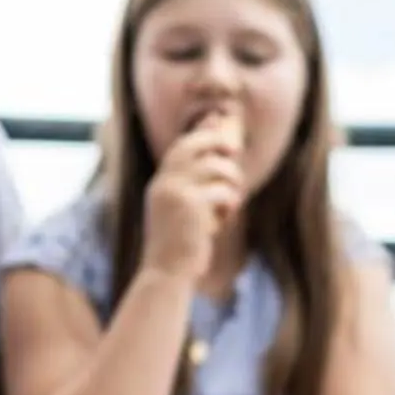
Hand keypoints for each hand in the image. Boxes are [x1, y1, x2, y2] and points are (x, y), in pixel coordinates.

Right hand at [139, 107, 245, 281]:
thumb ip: (192, 189)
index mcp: (160, 185)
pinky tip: (221, 223)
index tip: (216, 120)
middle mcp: (164, 184)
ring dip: (232, 182)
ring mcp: (176, 193)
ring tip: (232, 202)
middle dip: (217, 142)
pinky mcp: (192, 206)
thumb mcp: (181, 214)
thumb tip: (216, 167)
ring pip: (216, 168)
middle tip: (234, 150)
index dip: (201, 132)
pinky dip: (229, 206)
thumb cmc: (179, 248)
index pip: (180, 148)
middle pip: (194, 145)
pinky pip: (223, 193)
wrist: (166, 273)